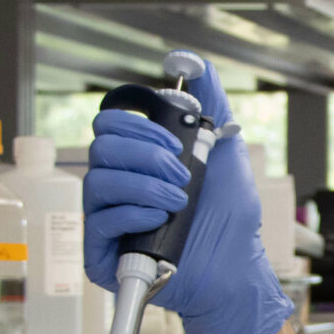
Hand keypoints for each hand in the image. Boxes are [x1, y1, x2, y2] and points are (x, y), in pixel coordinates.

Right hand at [83, 59, 294, 333]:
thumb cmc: (229, 218)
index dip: (136, 123)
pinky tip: (159, 220)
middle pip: (100, 147)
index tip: (171, 139)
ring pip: (97, 182)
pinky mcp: (102, 254)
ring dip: (144, 186)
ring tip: (178, 202)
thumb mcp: (226, 152)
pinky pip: (99, 222)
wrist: (236, 269)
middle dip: (145, 155)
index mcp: (137, 160)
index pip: (110, 124)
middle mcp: (118, 186)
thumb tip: (196, 63)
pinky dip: (133, 214)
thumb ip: (211, 105)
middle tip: (181, 174)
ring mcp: (108, 219)